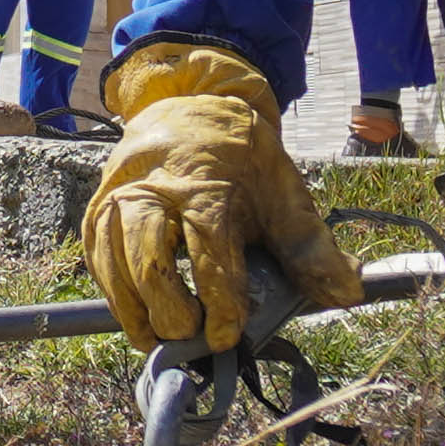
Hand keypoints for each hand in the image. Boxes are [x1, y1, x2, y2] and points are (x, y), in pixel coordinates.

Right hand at [82, 44, 351, 351]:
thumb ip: (311, 246)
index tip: (227, 337)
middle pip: (150, 261)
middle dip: (171, 311)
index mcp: (206, 186)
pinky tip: (140, 318)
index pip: (209, 254)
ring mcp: (117, 200)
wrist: (189, 107)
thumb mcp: (283, 192)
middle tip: (194, 336)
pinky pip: (98, 263)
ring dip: (138, 312)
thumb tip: (347, 292)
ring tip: (164, 338)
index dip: (219, 305)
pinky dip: (116, 297)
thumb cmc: (239, 158)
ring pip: (115, 265)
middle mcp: (152, 190)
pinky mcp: (97, 212)